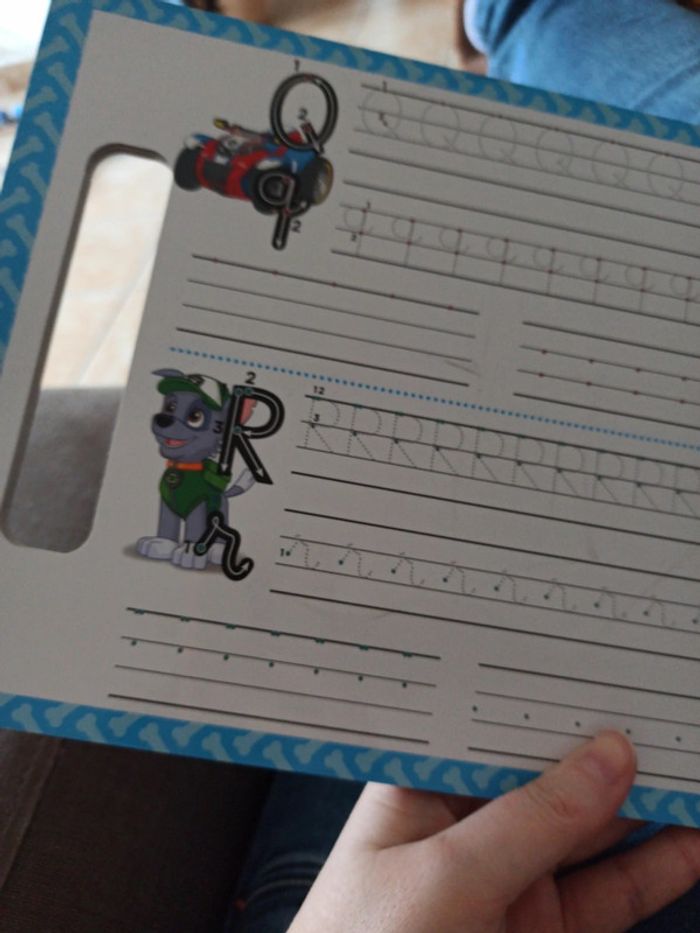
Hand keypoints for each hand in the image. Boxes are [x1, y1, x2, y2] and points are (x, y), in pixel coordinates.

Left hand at [289, 732, 699, 932]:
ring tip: (688, 757)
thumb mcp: (443, 880)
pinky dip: (655, 866)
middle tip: (663, 704)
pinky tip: (689, 840)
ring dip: (643, 799)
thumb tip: (607, 758)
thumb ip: (528, 822)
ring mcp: (511, 879)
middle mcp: (469, 825)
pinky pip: (611, 890)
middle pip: (549, 771)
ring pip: (590, 828)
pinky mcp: (546, 928)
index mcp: (423, 789)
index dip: (547, 695)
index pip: (490, 724)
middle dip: (606, 741)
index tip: (604, 665)